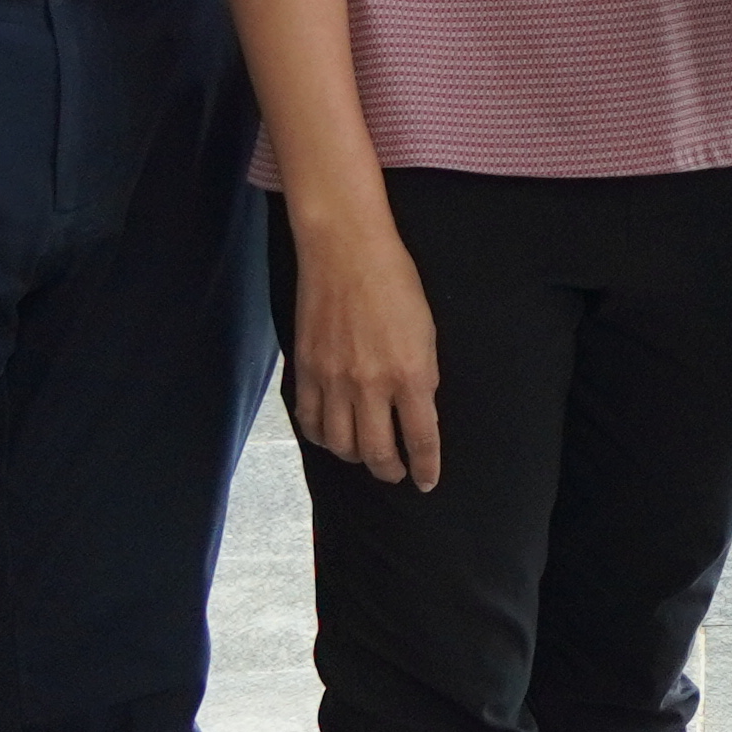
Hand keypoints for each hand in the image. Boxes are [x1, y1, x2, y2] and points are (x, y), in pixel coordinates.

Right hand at [287, 203, 447, 488]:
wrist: (345, 250)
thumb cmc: (394, 282)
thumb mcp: (426, 333)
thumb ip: (421, 377)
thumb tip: (417, 411)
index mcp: (410, 375)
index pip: (421, 439)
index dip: (425, 467)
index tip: (426, 480)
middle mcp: (370, 385)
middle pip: (376, 453)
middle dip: (390, 471)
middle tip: (397, 472)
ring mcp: (333, 380)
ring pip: (340, 445)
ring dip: (356, 457)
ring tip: (366, 454)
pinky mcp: (306, 371)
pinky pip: (309, 422)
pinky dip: (321, 437)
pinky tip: (332, 435)